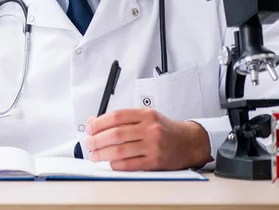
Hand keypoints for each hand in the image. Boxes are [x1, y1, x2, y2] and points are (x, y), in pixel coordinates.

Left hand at [85, 109, 211, 170]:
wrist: (190, 142)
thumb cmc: (165, 129)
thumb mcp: (145, 116)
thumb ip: (122, 119)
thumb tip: (94, 121)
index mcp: (146, 114)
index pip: (116, 116)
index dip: (99, 123)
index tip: (89, 128)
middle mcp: (150, 129)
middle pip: (116, 134)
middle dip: (97, 140)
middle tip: (88, 143)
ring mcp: (153, 146)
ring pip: (121, 150)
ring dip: (103, 154)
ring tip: (94, 155)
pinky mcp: (156, 161)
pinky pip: (131, 164)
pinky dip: (117, 164)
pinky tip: (110, 162)